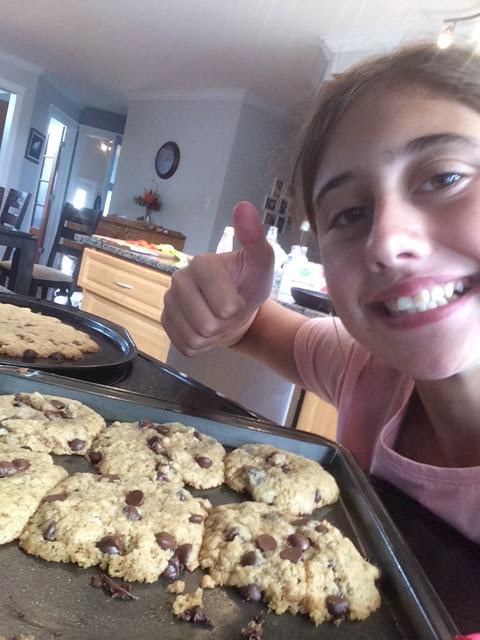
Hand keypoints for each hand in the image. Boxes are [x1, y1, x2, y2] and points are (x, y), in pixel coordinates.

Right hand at [162, 201, 273, 355]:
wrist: (236, 310)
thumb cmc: (249, 284)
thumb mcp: (261, 264)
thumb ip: (254, 238)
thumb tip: (243, 206)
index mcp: (201, 263)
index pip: (223, 306)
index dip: (236, 309)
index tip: (239, 298)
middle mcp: (178, 279)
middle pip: (205, 325)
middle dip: (223, 324)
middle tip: (228, 312)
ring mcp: (168, 301)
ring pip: (194, 338)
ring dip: (212, 336)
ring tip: (217, 319)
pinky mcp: (165, 321)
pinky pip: (184, 346)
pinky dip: (200, 345)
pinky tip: (204, 329)